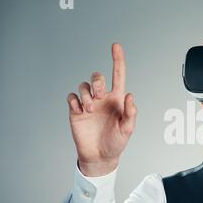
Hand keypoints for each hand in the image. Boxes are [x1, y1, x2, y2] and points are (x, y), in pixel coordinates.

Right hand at [66, 43, 136, 175]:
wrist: (100, 156)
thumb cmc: (116, 142)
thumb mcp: (128, 129)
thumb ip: (131, 113)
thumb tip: (130, 96)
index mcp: (117, 99)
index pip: (118, 75)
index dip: (117, 60)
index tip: (116, 46)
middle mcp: (102, 99)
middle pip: (96, 77)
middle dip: (96, 81)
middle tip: (99, 95)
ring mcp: (89, 104)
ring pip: (83, 86)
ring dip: (86, 94)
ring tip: (89, 109)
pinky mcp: (76, 111)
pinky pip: (72, 97)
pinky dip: (75, 101)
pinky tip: (80, 111)